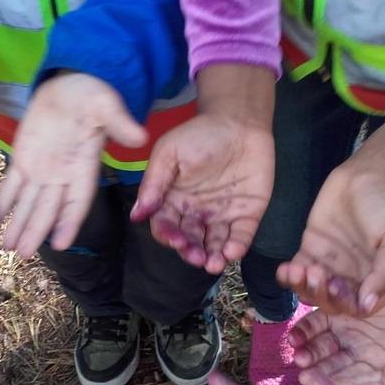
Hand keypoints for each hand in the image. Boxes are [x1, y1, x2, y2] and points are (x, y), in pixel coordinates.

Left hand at [0, 72, 146, 256]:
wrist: (70, 84)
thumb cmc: (92, 95)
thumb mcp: (107, 106)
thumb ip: (120, 124)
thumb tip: (140, 137)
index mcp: (84, 167)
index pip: (77, 202)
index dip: (69, 223)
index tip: (60, 244)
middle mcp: (62, 175)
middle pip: (48, 210)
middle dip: (36, 231)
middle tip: (23, 255)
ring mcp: (42, 169)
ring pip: (28, 203)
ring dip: (18, 224)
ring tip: (7, 247)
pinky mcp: (23, 158)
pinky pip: (11, 184)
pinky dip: (3, 200)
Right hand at [133, 65, 274, 273]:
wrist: (240, 120)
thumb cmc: (200, 134)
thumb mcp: (169, 153)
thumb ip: (154, 183)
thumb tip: (137, 214)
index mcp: (174, 200)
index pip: (166, 226)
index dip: (168, 236)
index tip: (174, 240)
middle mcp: (196, 213)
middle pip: (190, 240)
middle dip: (191, 251)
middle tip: (197, 257)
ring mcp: (222, 215)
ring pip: (214, 244)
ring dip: (212, 257)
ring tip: (213, 264)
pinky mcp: (247, 214)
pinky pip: (241, 236)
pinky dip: (237, 247)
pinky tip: (231, 252)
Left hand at [277, 115, 384, 314]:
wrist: (371, 173)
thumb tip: (367, 306)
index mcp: (377, 282)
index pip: (357, 306)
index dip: (344, 302)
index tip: (336, 285)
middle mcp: (353, 279)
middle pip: (331, 301)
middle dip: (320, 294)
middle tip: (316, 273)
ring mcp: (331, 266)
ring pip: (312, 288)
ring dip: (302, 286)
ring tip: (296, 271)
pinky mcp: (312, 250)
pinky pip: (298, 270)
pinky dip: (289, 275)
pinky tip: (285, 270)